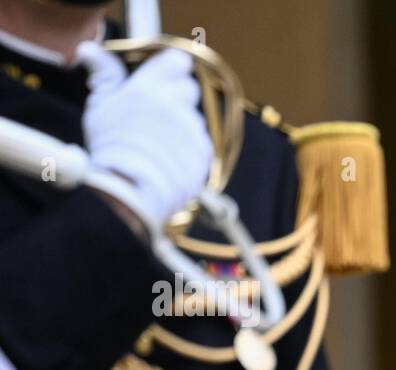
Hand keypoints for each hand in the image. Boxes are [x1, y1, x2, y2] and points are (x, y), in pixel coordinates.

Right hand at [75, 42, 212, 229]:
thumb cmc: (108, 148)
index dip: (173, 69)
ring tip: (158, 148)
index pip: (177, 62)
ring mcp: (192, 130)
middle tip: (158, 118)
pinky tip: (169, 162)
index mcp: (148, 87)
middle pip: (189, 89)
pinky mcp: (204, 153)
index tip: (167, 77)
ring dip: (183, 129)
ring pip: (195, 120)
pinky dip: (190, 152)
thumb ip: (104, 76)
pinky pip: (202, 146)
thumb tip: (89, 50)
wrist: (128, 191)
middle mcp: (174, 104)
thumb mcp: (99, 106)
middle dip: (178, 99)